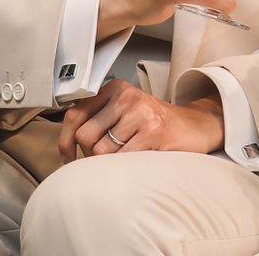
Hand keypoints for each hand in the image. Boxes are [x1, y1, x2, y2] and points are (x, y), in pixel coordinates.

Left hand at [58, 78, 224, 161]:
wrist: (193, 126)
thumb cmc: (153, 124)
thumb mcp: (123, 112)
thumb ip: (96, 121)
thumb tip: (65, 146)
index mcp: (114, 88)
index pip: (74, 115)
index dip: (64, 142)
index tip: (68, 158)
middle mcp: (126, 96)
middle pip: (85, 137)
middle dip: (89, 156)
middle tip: (106, 159)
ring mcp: (140, 113)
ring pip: (101, 152)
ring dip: (109, 164)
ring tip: (126, 157)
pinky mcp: (152, 132)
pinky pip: (121, 160)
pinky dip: (124, 168)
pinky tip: (137, 161)